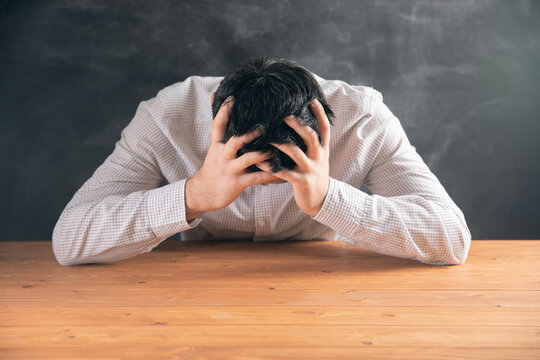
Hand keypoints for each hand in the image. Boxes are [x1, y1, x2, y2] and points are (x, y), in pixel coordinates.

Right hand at [185, 96, 281, 220]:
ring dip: (264, 153)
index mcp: (217, 146)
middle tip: (265, 126)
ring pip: (248, 159)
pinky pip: (256, 178)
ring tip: (276, 149)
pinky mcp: (236, 183)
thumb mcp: (214, 149)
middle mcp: (223, 155)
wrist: (202, 193)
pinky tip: (281, 173)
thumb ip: (220, 130)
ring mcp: (230, 169)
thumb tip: (215, 99)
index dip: (224, 111)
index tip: (232, 98)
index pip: (218, 125)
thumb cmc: (214, 168)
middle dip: (250, 134)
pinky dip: (269, 175)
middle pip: (235, 141)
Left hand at [256, 99, 330, 215]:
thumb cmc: (314, 173)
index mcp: (323, 149)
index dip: (320, 114)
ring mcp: (310, 169)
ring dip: (280, 143)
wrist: (320, 199)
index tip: (311, 100)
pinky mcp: (301, 181)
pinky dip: (270, 166)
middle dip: (298, 125)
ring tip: (267, 137)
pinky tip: (259, 161)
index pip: (325, 128)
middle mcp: (318, 157)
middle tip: (285, 115)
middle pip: (311, 137)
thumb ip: (312, 142)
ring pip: (295, 153)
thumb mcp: (318, 156)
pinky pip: (284, 172)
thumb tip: (301, 122)